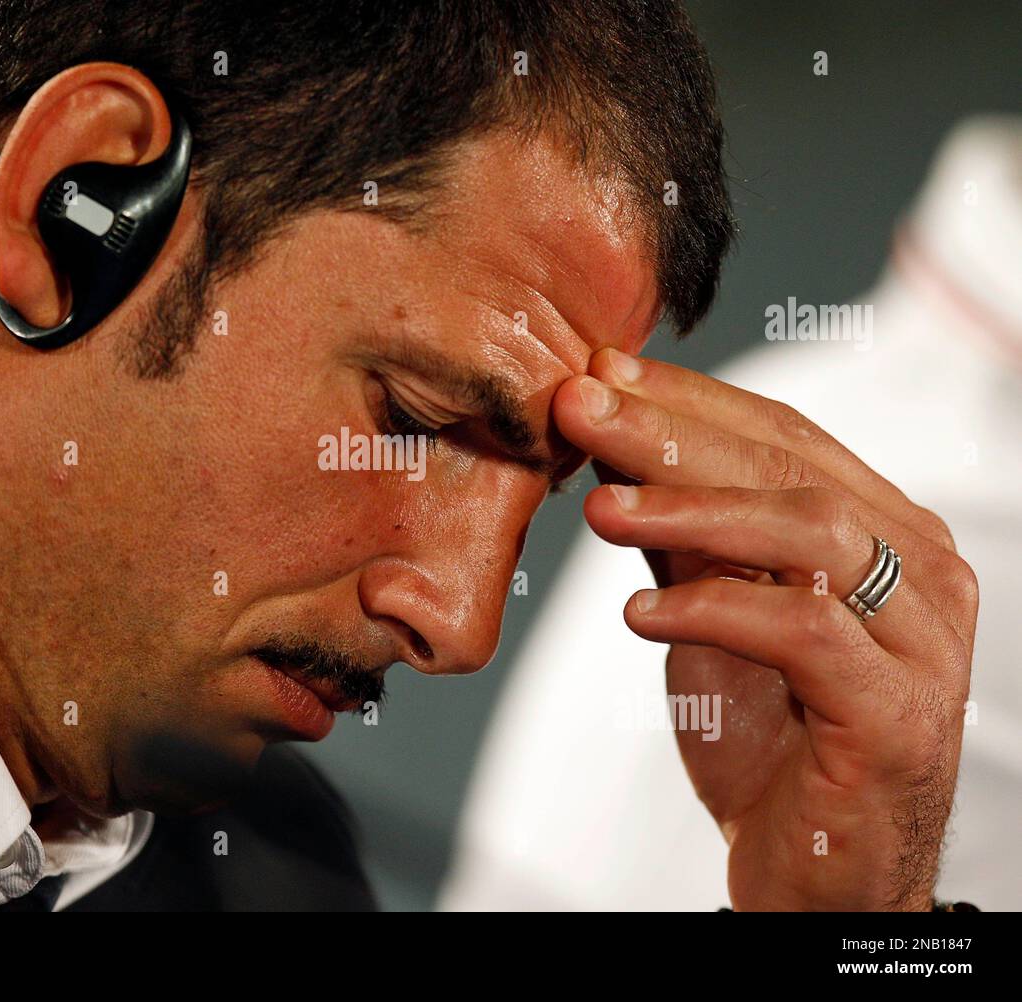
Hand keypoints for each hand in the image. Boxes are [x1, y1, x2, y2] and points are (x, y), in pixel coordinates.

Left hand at [551, 347, 977, 910]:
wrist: (820, 873)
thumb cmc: (772, 738)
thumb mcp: (716, 615)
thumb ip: (687, 535)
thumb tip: (616, 444)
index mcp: (884, 532)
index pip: (785, 436)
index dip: (689, 399)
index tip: (600, 373)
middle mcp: (919, 570)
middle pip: (791, 467)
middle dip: (673, 431)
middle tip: (580, 406)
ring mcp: (922, 639)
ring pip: (809, 530)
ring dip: (691, 507)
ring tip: (598, 509)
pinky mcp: (897, 711)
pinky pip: (804, 630)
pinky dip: (713, 607)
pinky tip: (638, 611)